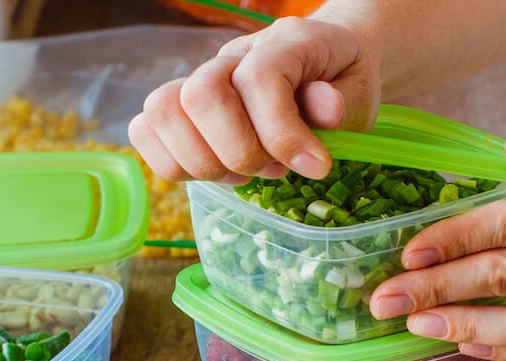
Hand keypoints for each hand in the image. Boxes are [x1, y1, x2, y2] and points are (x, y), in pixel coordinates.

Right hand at [128, 17, 379, 182]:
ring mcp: (200, 78)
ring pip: (163, 111)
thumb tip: (327, 111)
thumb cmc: (341, 82)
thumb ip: (343, 103)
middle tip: (273, 169)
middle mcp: (232, 55)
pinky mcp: (180, 106)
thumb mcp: (360, 92)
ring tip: (244, 173)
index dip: (281, 133)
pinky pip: (145, 130)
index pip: (258, 79)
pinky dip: (173, 163)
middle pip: (200, 94)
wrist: (326, 63)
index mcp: (284, 43)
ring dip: (204, 161)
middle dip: (238, 151)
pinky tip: (217, 172)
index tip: (315, 167)